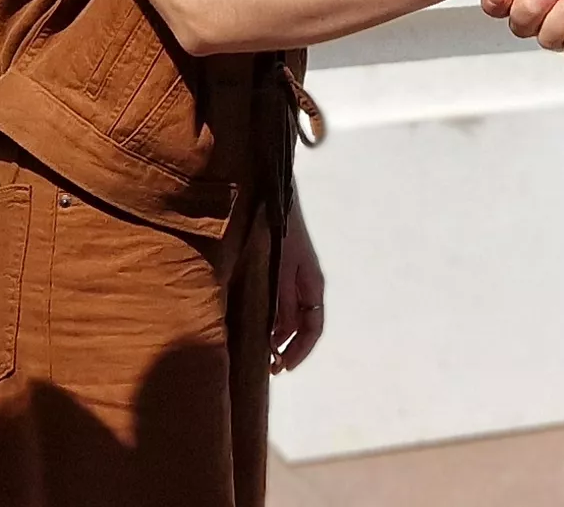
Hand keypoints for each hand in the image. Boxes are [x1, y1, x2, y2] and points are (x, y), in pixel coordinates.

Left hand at [270, 208, 325, 371]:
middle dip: (285, 348)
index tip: (283, 368)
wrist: (272, 195)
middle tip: (266, 367)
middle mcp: (305, 285)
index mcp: (313, 285)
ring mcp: (292, 277)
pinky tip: (250, 323)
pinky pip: (276, 302)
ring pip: (287, 316)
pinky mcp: (277, 270)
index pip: (313, 328)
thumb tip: (278, 336)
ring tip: (255, 350)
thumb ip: (281, 302)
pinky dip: (267, 317)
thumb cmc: (278, 231)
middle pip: (299, 326)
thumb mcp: (280, 270)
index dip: (301, 351)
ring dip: (274, 334)